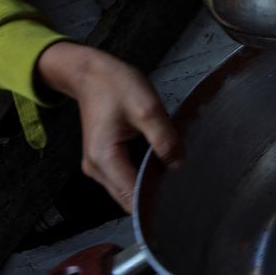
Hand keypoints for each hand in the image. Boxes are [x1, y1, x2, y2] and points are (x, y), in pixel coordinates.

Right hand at [37, 42, 181, 212]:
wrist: (90, 72)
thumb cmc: (115, 85)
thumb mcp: (148, 108)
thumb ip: (164, 139)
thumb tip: (178, 166)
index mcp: (104, 159)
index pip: (132, 198)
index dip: (156, 202)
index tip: (181, 199)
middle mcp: (97, 170)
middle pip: (129, 198)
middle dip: (155, 195)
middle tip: (185, 187)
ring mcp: (99, 167)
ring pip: (128, 189)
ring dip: (149, 183)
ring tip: (175, 172)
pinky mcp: (105, 159)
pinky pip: (126, 176)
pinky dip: (143, 173)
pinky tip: (161, 162)